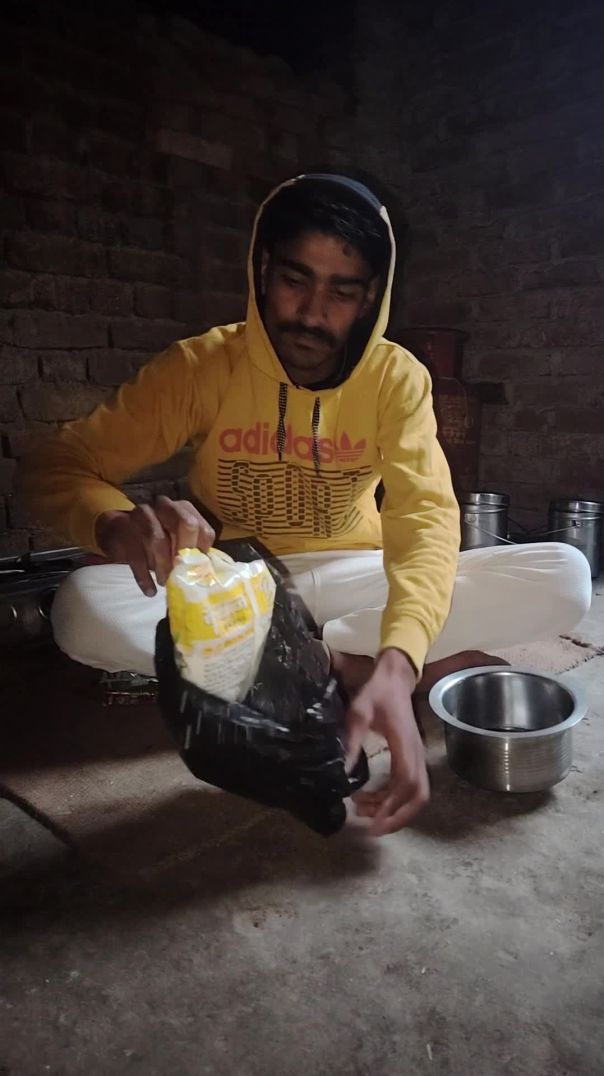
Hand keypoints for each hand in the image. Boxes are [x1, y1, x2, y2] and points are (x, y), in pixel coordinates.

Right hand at [96, 495, 214, 595]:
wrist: (118, 531)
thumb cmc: (155, 541)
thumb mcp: (175, 543)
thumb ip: (190, 552)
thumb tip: (205, 573)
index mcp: (183, 508)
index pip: (202, 527)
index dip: (201, 550)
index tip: (196, 569)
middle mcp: (164, 506)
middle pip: (184, 522)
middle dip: (185, 551)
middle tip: (182, 573)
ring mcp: (142, 514)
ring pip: (157, 538)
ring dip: (163, 565)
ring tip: (164, 582)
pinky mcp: (122, 528)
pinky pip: (136, 555)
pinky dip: (144, 576)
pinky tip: (150, 591)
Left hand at [346, 648, 428, 835]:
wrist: (395, 678)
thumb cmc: (377, 692)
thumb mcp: (359, 711)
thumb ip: (351, 739)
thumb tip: (342, 772)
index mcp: (404, 743)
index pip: (407, 782)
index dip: (393, 804)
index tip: (375, 820)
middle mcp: (416, 753)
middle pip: (419, 795)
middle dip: (399, 816)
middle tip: (374, 829)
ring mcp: (417, 755)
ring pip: (416, 793)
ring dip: (394, 809)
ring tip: (365, 813)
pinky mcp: (411, 757)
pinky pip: (409, 786)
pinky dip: (392, 799)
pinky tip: (371, 800)